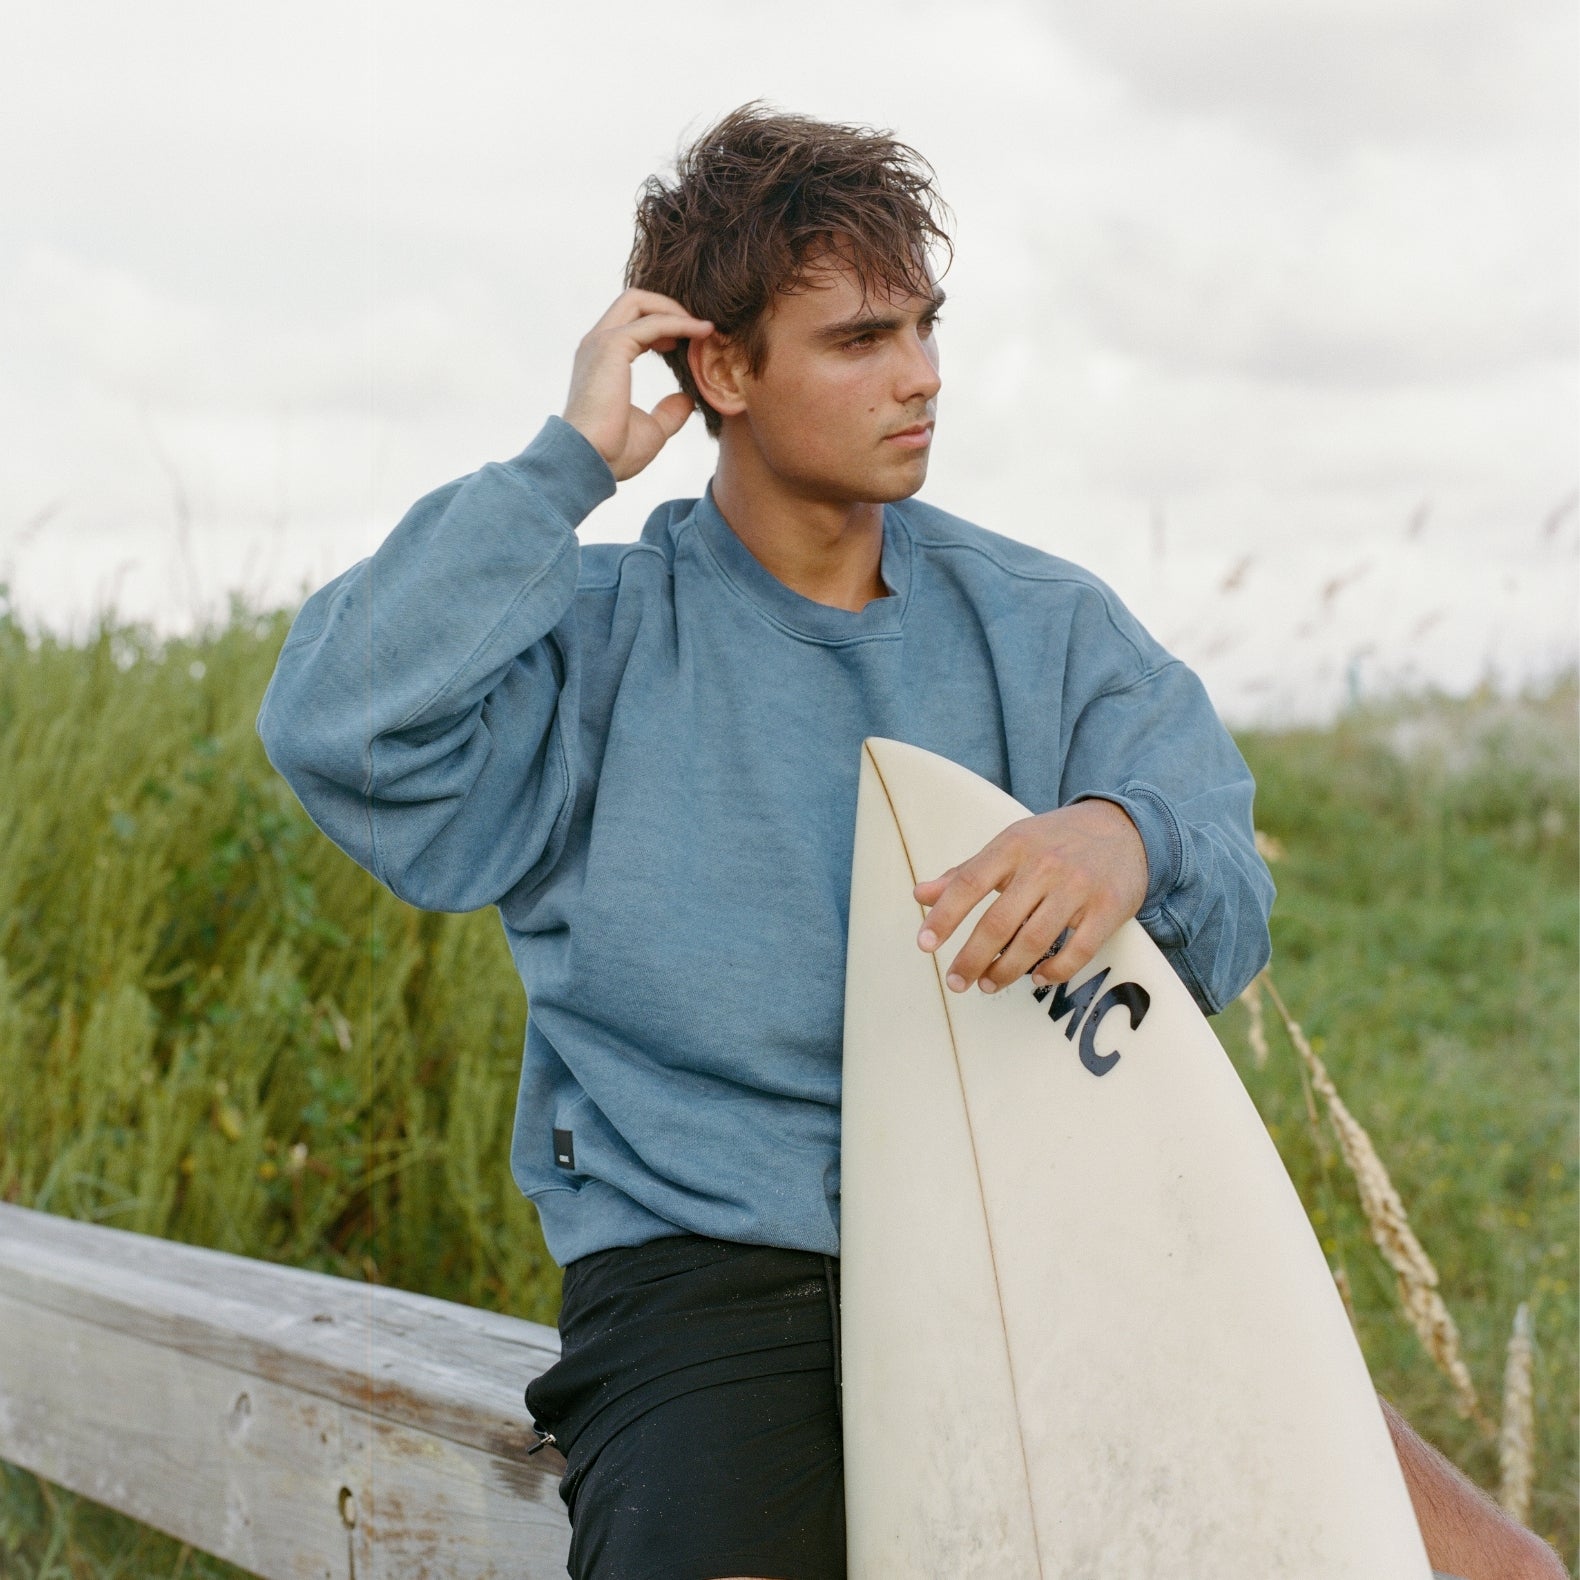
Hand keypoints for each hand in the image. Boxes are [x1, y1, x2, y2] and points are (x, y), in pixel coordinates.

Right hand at [563, 289, 714, 481]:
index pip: (632, 322)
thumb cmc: (612, 452)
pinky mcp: (613, 345)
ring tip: (705, 329)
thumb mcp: (651, 430)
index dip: (662, 325)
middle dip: (669, 308)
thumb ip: (668, 412)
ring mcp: (602, 341)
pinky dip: (681, 323)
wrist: (589, 461)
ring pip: (640, 301)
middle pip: (634, 301)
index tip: (688, 344)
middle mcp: (597, 343)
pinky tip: (703, 333)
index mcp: (602, 360)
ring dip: (676, 311)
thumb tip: (687, 400)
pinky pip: (653, 322)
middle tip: (699, 329)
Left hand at [913, 799, 1147, 994]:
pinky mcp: (1108, 908)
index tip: (925, 944)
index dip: (944, 916)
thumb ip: (965, 873)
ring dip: (1006, 970)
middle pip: (998, 921)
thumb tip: (920, 894)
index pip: (969, 883)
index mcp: (1013, 846)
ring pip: (1034, 941)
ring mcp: (1078, 887)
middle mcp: (1045, 865)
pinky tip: (1037, 978)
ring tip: (988, 984)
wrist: (1124, 827)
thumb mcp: (1009, 846)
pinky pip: (1077, 951)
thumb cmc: (1055, 841)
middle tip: (956, 982)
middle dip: (972, 958)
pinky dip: (1054, 971)